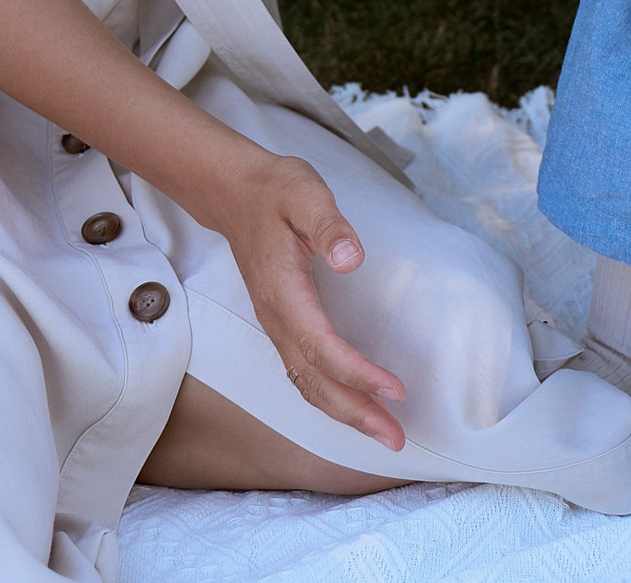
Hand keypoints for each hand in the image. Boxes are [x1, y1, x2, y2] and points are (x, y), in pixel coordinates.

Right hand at [213, 150, 410, 449]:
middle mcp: (276, 318)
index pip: (321, 346)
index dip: (357, 373)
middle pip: (313, 381)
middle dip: (355, 413)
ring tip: (384, 434)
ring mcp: (275, 325)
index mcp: (283, 292)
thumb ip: (328, 224)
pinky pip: (304, 373)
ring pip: (306, 383)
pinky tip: (355, 406)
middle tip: (396, 440)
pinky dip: (331, 396)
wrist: (235, 192)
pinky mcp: (282, 324)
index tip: (395, 390)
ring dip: (344, 413)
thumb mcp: (305, 194)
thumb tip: (351, 257)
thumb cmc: (276, 191)